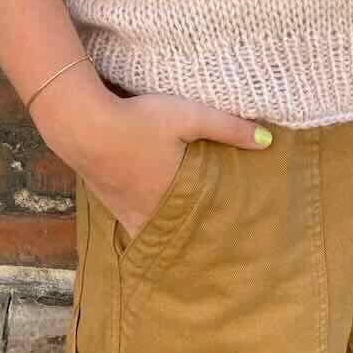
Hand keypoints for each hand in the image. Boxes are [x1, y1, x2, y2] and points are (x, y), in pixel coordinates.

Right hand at [38, 85, 272, 242]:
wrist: (84, 124)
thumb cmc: (140, 120)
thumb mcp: (190, 116)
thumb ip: (228, 128)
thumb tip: (268, 141)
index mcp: (174, 198)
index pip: (204, 223)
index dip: (219, 228)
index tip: (236, 234)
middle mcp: (148, 212)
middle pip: (177, 230)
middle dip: (194, 232)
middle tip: (215, 236)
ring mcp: (124, 210)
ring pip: (153, 228)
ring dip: (168, 227)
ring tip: (186, 226)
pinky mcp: (107, 200)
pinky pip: (131, 219)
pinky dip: (143, 219)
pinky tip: (148, 212)